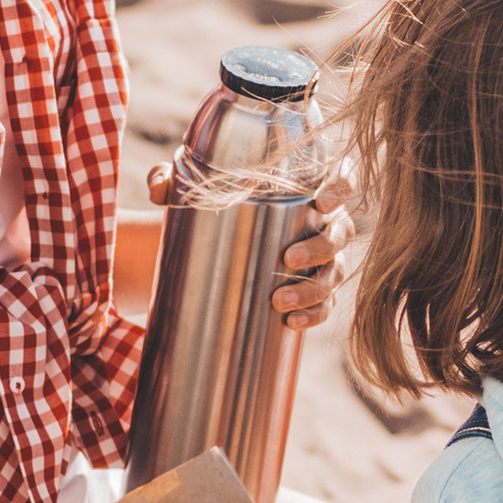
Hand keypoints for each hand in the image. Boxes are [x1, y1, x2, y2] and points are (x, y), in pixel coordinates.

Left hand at [145, 163, 349, 329]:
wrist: (214, 248)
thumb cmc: (215, 207)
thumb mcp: (192, 190)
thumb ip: (173, 180)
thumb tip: (161, 187)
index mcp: (307, 188)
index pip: (341, 179)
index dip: (341, 188)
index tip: (321, 202)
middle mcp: (324, 222)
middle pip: (340, 232)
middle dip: (319, 248)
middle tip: (286, 260)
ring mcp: (324, 259)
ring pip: (335, 273)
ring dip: (312, 289)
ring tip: (279, 301)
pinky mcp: (316, 291)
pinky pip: (326, 306)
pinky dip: (313, 315)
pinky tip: (291, 323)